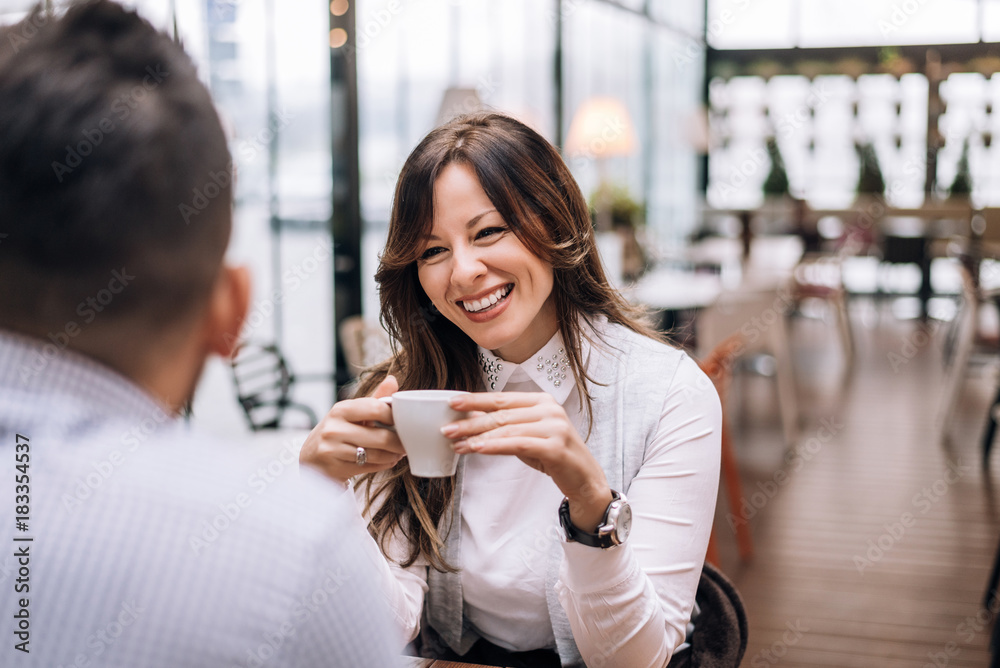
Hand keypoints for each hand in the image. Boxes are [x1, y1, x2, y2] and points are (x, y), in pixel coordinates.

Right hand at [299, 375, 405, 484]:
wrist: (311, 458)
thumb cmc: (338, 431)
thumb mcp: (352, 413)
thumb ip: (375, 399)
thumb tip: (393, 380)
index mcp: (341, 410)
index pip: (376, 409)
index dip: (395, 416)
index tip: (403, 421)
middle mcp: (334, 429)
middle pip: (381, 437)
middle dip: (399, 442)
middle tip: (408, 442)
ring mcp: (333, 450)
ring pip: (377, 455)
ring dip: (393, 455)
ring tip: (399, 452)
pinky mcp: (335, 469)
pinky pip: (370, 467)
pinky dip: (384, 464)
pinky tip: (387, 460)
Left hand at [444, 392, 611, 531]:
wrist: (584, 479)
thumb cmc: (553, 456)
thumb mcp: (526, 436)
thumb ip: (504, 425)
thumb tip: (470, 418)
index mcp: (542, 400)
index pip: (501, 399)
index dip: (476, 400)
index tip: (452, 402)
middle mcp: (549, 409)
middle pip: (501, 415)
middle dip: (471, 422)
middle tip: (447, 428)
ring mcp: (554, 427)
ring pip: (507, 429)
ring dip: (478, 437)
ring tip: (457, 443)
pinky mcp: (555, 447)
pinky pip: (517, 444)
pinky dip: (495, 446)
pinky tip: (477, 448)